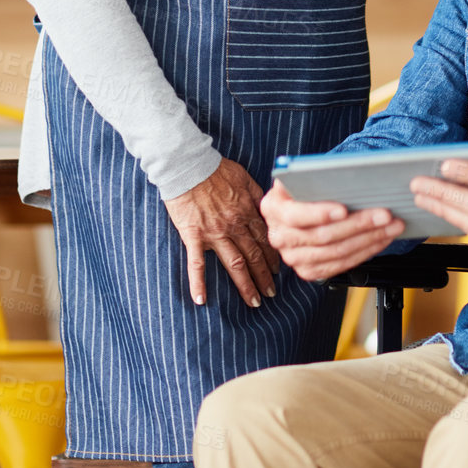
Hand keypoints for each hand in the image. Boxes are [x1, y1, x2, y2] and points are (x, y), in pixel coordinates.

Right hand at [164, 158, 278, 307]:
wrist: (188, 165)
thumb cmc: (215, 169)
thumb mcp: (244, 177)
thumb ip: (257, 195)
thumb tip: (271, 207)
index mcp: (247, 211)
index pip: (265, 239)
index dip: (273, 256)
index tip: (279, 269)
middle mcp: (234, 225)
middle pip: (254, 255)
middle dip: (264, 276)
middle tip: (271, 293)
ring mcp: (214, 233)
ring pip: (234, 264)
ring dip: (245, 285)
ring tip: (253, 302)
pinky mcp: (194, 235)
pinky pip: (196, 263)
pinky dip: (198, 283)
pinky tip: (201, 300)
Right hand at [261, 180, 405, 281]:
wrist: (302, 204)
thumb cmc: (307, 186)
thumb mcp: (305, 175)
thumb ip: (316, 176)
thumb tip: (346, 173)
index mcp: (273, 207)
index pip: (296, 215)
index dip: (320, 213)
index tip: (344, 208)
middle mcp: (279, 235)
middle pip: (322, 236)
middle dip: (358, 224)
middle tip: (384, 214)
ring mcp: (292, 257)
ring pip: (335, 252)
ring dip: (368, 239)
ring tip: (391, 225)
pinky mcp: (308, 270)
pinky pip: (339, 265)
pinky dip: (365, 252)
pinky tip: (381, 239)